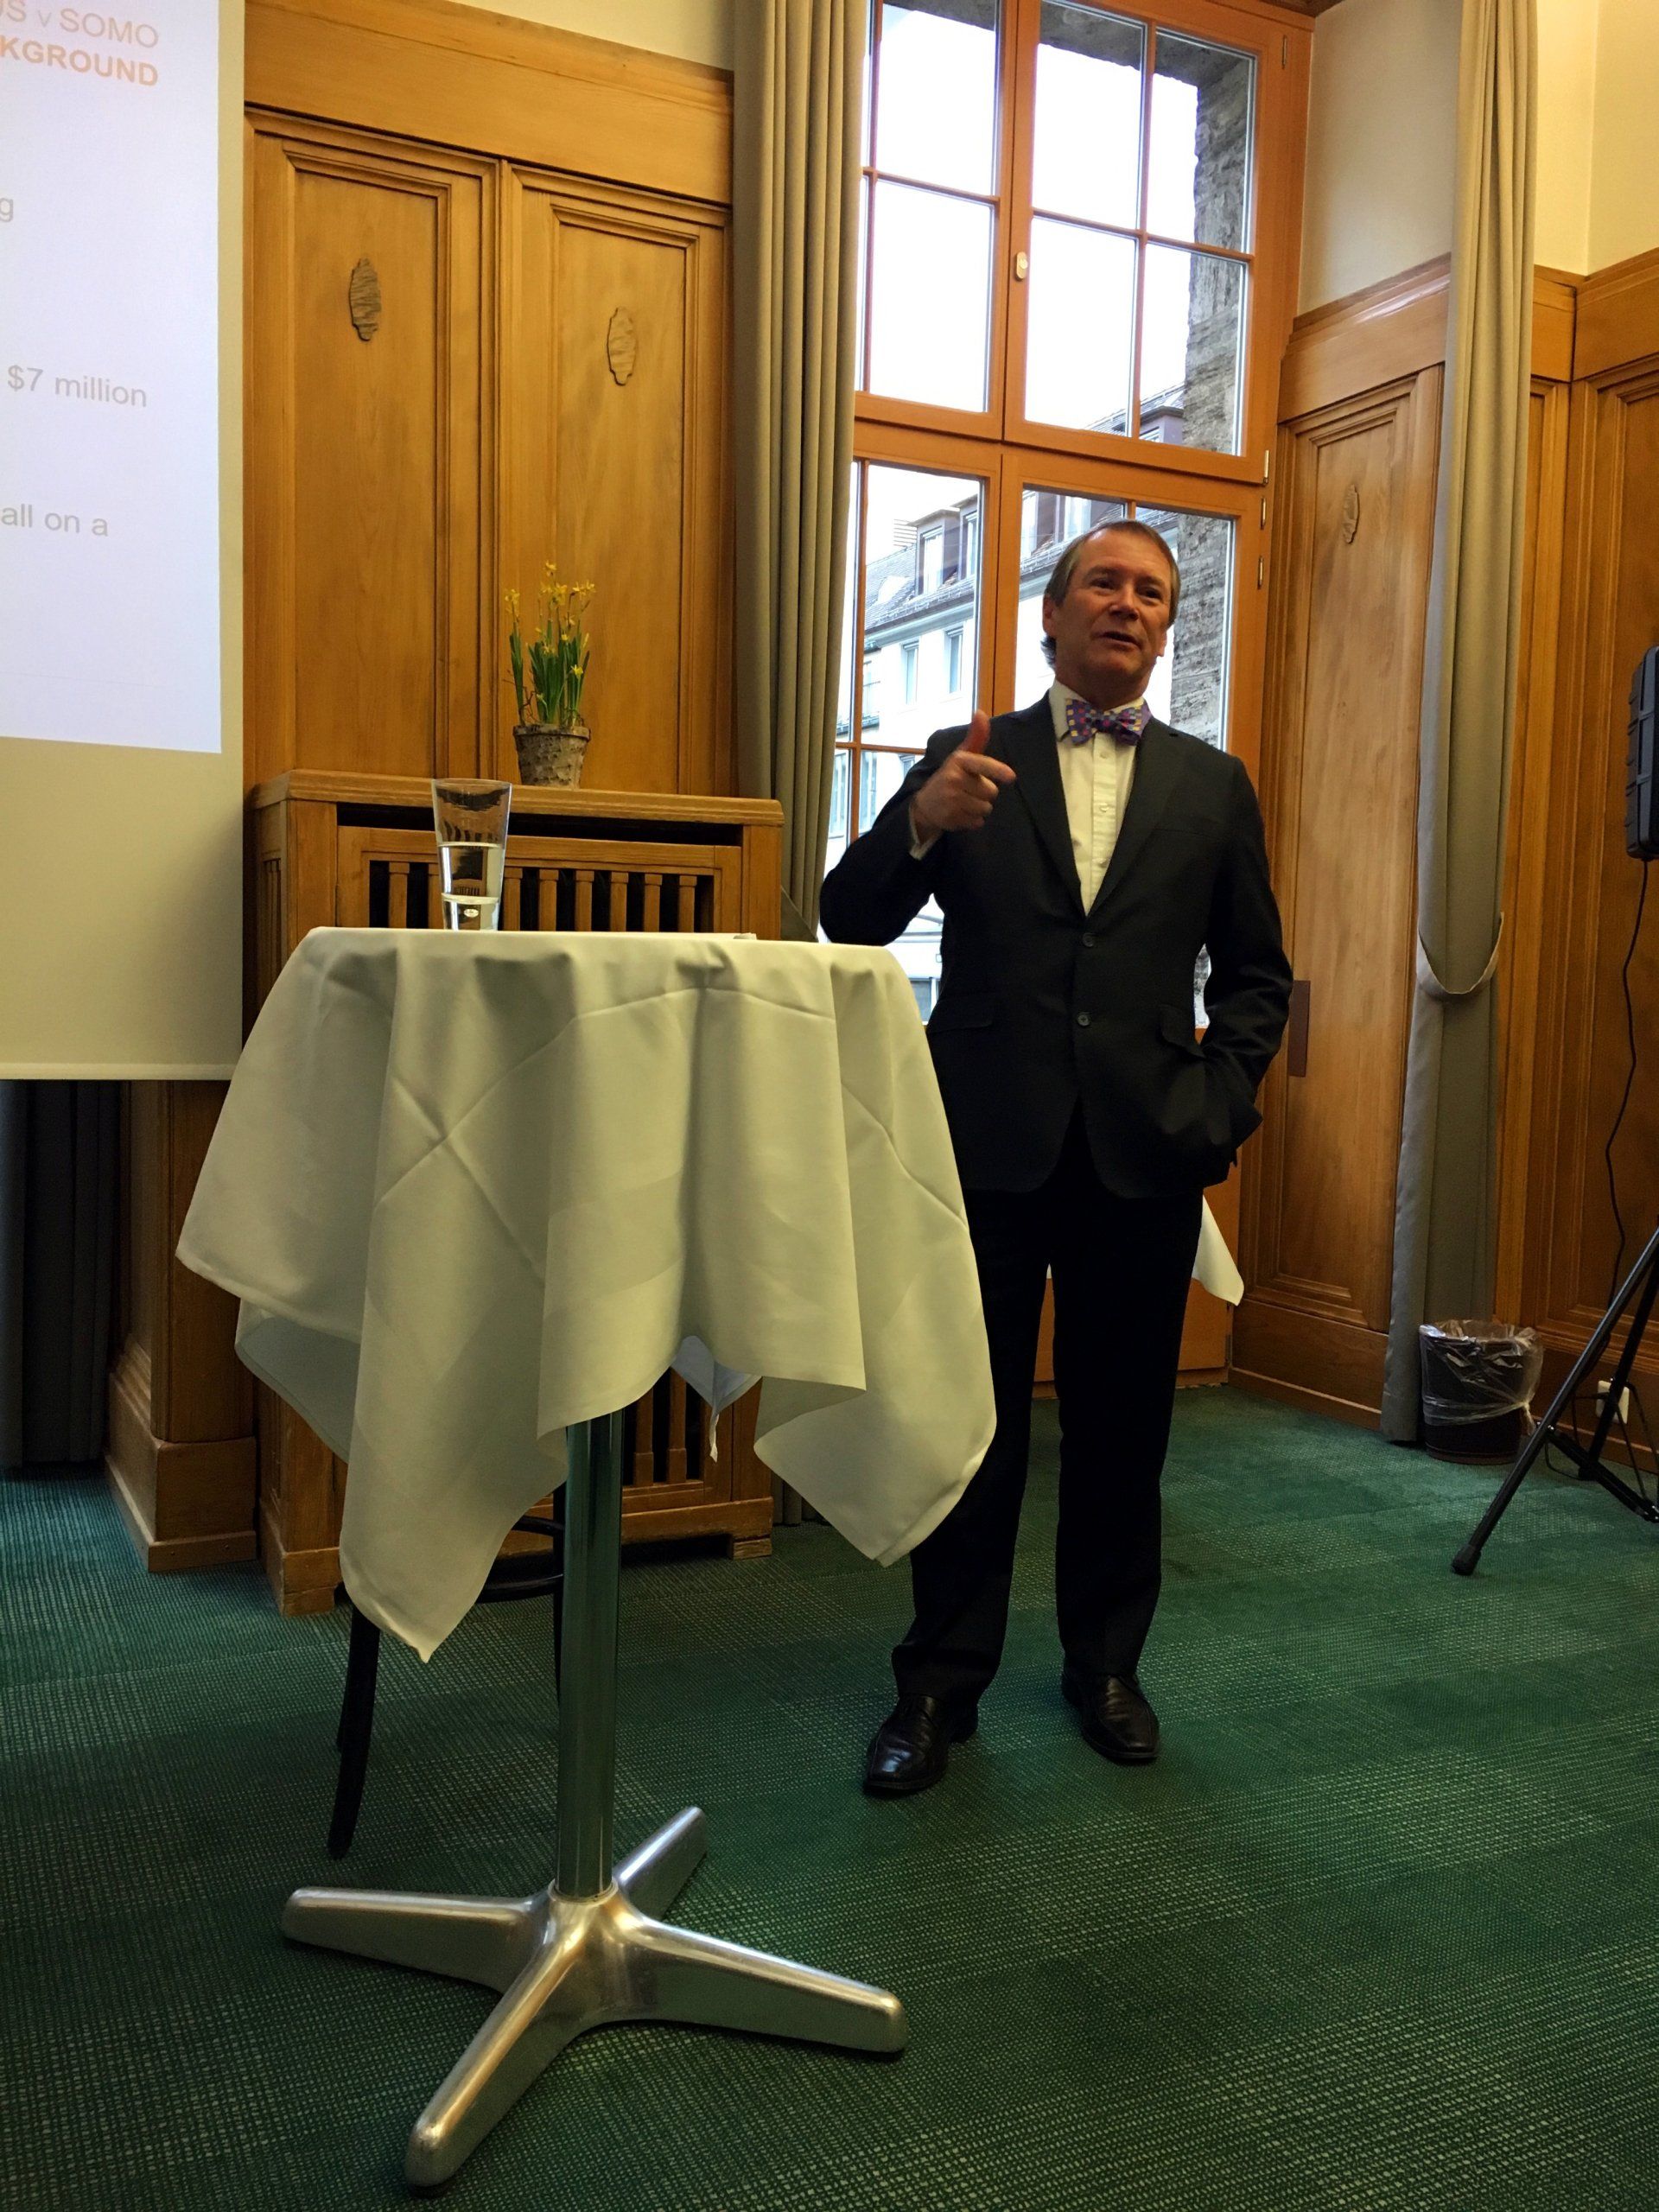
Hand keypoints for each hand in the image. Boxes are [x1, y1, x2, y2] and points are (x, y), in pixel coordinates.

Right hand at [910, 711, 1015, 836]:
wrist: (926, 804)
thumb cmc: (951, 776)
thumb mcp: (962, 755)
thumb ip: (976, 737)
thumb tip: (981, 712)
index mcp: (959, 761)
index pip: (983, 765)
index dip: (998, 771)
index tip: (1011, 777)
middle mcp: (953, 779)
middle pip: (991, 792)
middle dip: (984, 793)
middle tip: (968, 790)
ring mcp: (951, 800)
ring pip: (985, 808)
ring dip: (979, 807)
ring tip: (964, 802)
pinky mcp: (951, 818)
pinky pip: (978, 822)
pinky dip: (973, 820)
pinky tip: (961, 813)